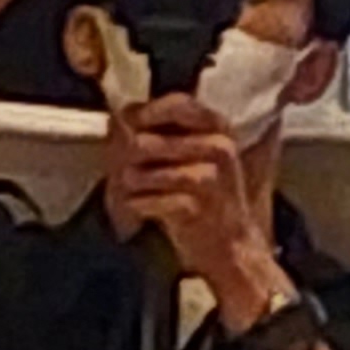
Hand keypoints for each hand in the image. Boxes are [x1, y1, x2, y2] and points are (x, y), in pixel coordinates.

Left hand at [105, 94, 283, 312]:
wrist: (229, 246)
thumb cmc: (203, 198)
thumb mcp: (194, 157)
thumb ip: (163, 135)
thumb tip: (119, 117)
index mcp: (219, 129)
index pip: (177, 104)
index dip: (143, 113)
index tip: (125, 126)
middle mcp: (219, 147)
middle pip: (145, 141)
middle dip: (122, 161)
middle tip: (123, 175)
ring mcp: (210, 177)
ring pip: (139, 173)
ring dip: (127, 189)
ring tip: (136, 196)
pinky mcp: (195, 206)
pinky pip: (143, 201)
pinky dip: (135, 209)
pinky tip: (144, 213)